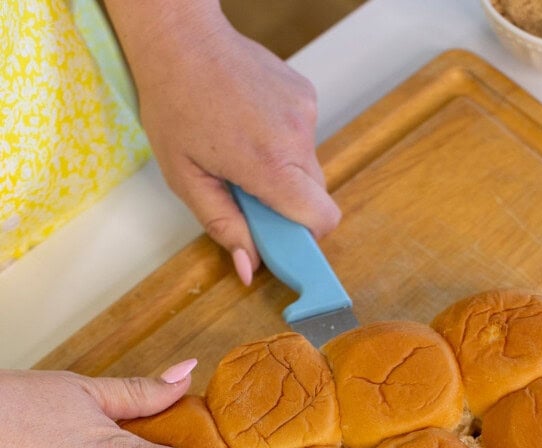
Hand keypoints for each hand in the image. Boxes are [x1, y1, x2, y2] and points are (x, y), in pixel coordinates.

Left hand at [106, 1, 340, 281]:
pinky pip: (304, 138)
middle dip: (288, 206)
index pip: (321, 218)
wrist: (181, 39)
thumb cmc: (174, 105)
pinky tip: (251, 125)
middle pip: (316, 197)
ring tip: (243, 150)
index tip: (282, 239)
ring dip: (283, 172)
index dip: (306, 237)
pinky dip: (283, 143)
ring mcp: (306, 111)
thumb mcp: (187, 179)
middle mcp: (297, 137)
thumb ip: (223, 227)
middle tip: (250, 195)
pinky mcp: (306, 94)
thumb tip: (249, 269)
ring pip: (310, 168)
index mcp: (269, 164)